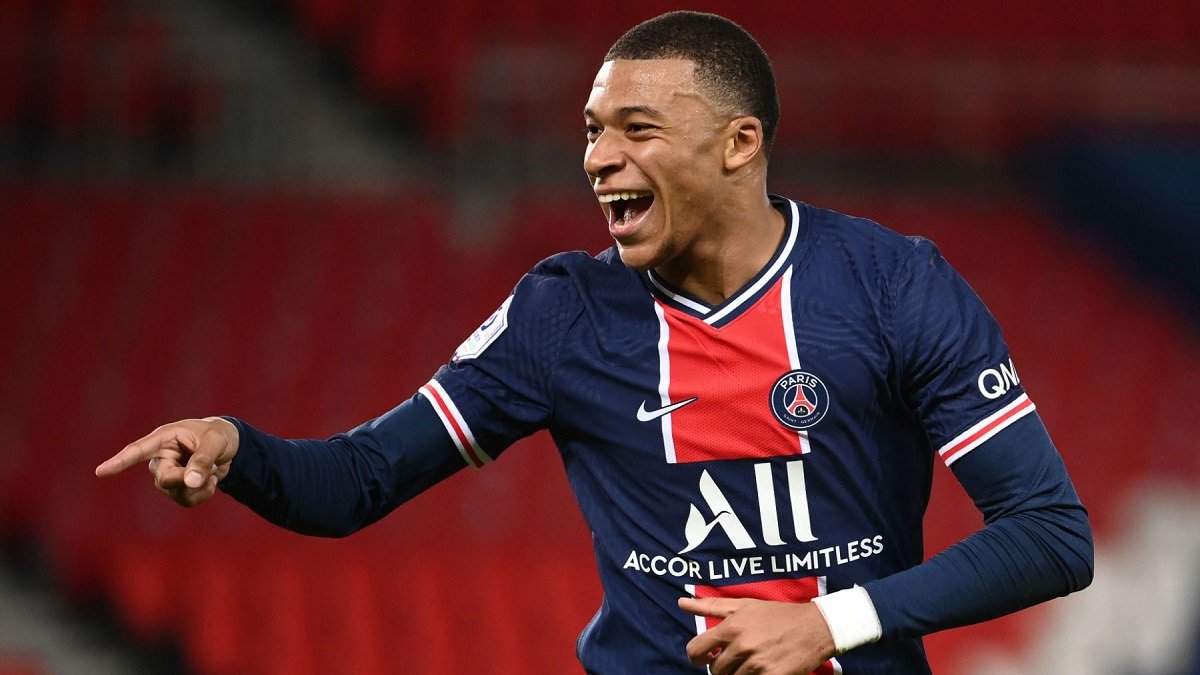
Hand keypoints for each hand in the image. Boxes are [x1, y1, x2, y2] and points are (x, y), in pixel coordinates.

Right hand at [95, 417, 239, 507]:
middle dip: (186, 479)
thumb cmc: (218, 436)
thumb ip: (203, 459)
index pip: (138, 451)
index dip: (120, 462)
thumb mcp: (215, 442)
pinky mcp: (177, 489)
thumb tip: (190, 482)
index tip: (101, 472)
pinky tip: (211, 481)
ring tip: (213, 470)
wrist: (229, 447)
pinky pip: (186, 501)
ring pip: (175, 493)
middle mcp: (161, 458)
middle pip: (163, 479)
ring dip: (199, 487)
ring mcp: (167, 475)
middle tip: (209, 471)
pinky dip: (203, 495)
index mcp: (164, 438)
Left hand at [678, 596, 835, 674]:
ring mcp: (757, 663)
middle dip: (724, 666)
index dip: (696, 657)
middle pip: (716, 669)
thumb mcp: (743, 605)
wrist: (815, 626)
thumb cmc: (777, 614)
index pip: (697, 649)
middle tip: (738, 658)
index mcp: (731, 626)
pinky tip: (763, 670)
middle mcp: (742, 645)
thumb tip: (682, 602)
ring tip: (754, 662)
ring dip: (740, 674)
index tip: (702, 659)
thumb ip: (711, 606)